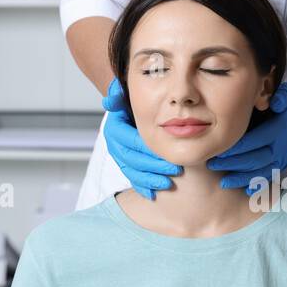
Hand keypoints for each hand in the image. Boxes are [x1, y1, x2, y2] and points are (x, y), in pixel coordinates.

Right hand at [101, 77, 180, 199]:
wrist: (136, 112)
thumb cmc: (139, 103)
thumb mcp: (131, 95)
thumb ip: (120, 94)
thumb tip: (111, 100)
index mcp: (115, 128)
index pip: (132, 141)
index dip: (150, 150)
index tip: (169, 154)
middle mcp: (114, 144)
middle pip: (132, 159)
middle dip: (154, 166)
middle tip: (175, 170)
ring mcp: (119, 157)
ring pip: (132, 172)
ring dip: (150, 179)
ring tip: (168, 183)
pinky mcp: (126, 167)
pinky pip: (132, 180)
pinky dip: (142, 187)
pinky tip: (155, 193)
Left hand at [204, 82, 286, 194]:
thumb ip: (283, 97)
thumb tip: (275, 102)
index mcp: (277, 130)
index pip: (255, 140)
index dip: (237, 146)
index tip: (219, 149)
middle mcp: (280, 147)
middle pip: (255, 159)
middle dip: (233, 164)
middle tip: (212, 164)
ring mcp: (281, 159)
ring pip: (261, 172)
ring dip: (242, 178)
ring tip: (224, 182)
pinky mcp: (280, 166)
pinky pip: (268, 178)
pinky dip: (258, 186)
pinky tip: (245, 190)